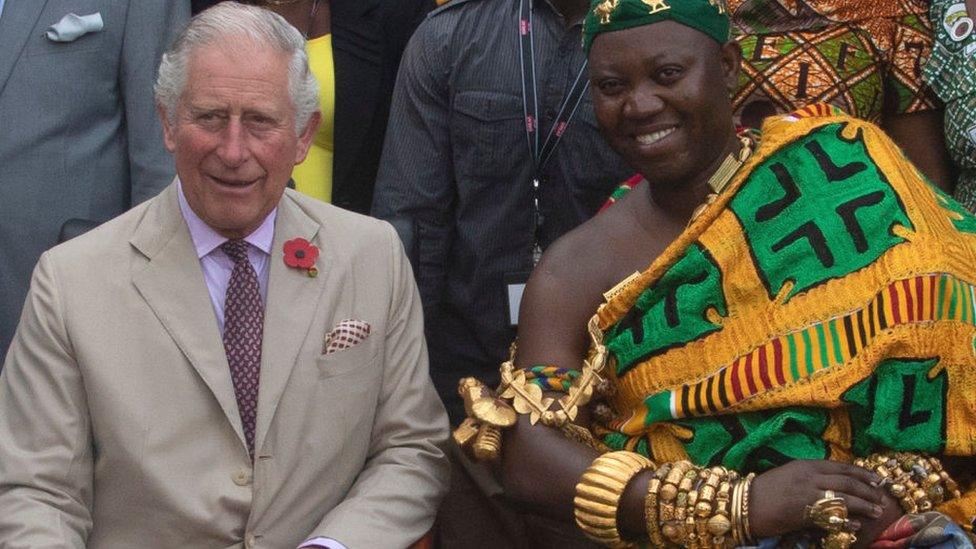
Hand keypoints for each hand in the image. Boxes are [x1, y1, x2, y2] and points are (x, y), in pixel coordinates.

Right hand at [749, 460, 886, 538]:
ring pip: (844, 498)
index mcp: (806, 465)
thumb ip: (811, 476)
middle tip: (881, 497)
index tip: (876, 479)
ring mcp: (807, 494)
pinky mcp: (804, 512)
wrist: (745, 504)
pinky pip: (832, 516)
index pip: (841, 467)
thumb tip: (835, 482)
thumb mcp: (790, 475)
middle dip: (867, 490)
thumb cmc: (766, 490)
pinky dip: (847, 520)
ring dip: (863, 505)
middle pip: (847, 482)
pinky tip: (856, 525)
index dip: (861, 473)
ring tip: (876, 511)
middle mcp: (809, 477)